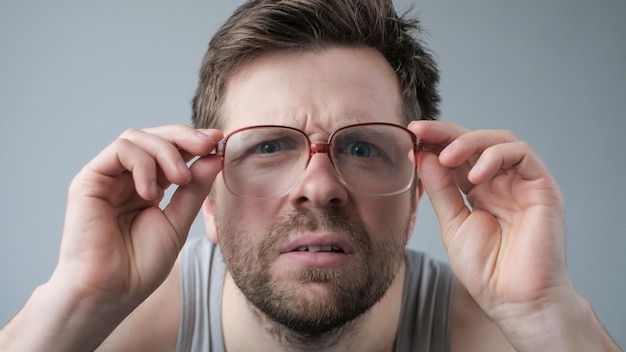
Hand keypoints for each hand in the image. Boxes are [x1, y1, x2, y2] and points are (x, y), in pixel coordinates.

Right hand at [53, 125, 222, 312]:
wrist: (110, 292)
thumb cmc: (140, 266)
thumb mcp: (178, 222)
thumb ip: (194, 189)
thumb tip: (214, 157)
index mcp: (149, 186)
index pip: (171, 151)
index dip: (195, 142)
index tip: (219, 142)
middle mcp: (127, 178)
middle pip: (155, 137)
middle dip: (186, 136)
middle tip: (209, 144)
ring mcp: (108, 177)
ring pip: (137, 137)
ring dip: (167, 152)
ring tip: (181, 179)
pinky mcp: (89, 180)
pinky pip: (120, 150)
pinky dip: (143, 164)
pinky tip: (151, 192)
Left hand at [409, 120, 574, 341]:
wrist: (515, 300)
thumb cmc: (487, 270)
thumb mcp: (452, 224)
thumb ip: (440, 189)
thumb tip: (423, 156)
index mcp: (479, 191)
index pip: (457, 155)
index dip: (435, 142)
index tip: (410, 135)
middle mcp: (501, 182)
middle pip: (475, 142)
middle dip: (445, 133)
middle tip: (420, 132)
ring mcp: (522, 183)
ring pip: (500, 140)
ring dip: (469, 141)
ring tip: (446, 157)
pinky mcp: (542, 186)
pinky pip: (521, 154)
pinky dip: (495, 156)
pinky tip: (475, 174)